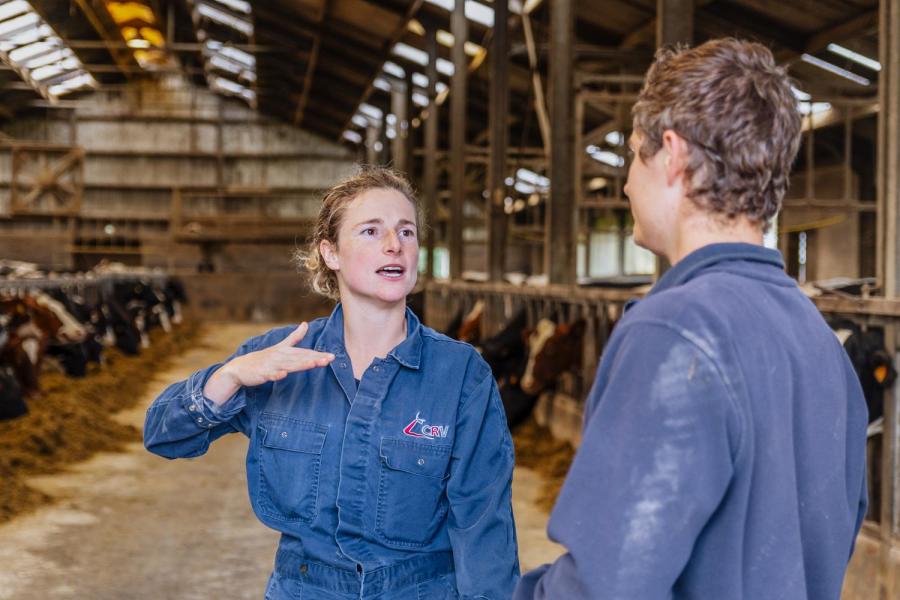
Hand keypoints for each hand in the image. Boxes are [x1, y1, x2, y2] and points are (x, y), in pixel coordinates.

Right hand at [204, 323, 333, 403]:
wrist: (240, 368)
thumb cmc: (263, 358)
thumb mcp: (280, 347)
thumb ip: (294, 337)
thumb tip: (306, 323)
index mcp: (285, 351)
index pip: (305, 353)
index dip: (318, 354)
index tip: (332, 356)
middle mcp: (280, 356)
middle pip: (300, 358)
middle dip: (314, 359)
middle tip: (329, 359)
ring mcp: (271, 365)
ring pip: (288, 365)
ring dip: (300, 364)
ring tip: (313, 364)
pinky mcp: (262, 373)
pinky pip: (270, 375)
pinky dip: (276, 375)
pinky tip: (283, 375)